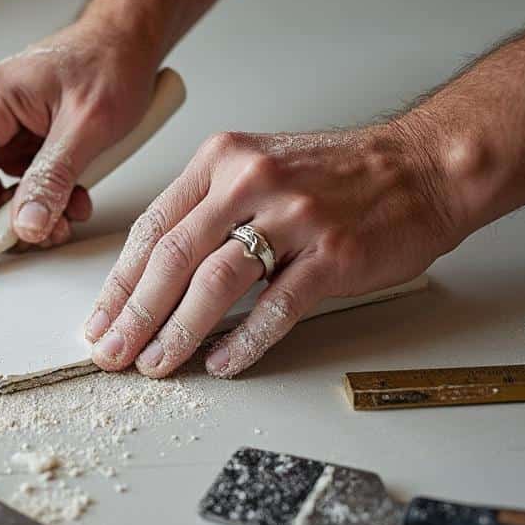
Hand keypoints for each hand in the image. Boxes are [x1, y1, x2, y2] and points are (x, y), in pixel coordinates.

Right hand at [0, 22, 158, 262]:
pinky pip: (17, 186)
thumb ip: (54, 177)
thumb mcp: (88, 125)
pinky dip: (41, 202)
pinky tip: (70, 202)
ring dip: (26, 216)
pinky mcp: (18, 143)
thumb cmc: (109, 62)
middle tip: (25, 242)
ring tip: (62, 221)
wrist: (128, 41)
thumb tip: (27, 225)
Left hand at [84, 124, 462, 377]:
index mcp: (222, 161)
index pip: (152, 228)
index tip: (101, 319)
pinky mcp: (332, 253)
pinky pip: (276, 307)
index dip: (119, 282)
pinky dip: (243, 340)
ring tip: (157, 364)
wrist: (423, 166)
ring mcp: (293, 217)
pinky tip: (221, 362)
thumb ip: (208, 211)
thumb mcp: (257, 168)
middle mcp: (251, 182)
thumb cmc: (338, 176)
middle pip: (172, 257)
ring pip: (215, 282)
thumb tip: (153, 278)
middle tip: (114, 352)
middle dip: (135, 314)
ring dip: (177, 332)